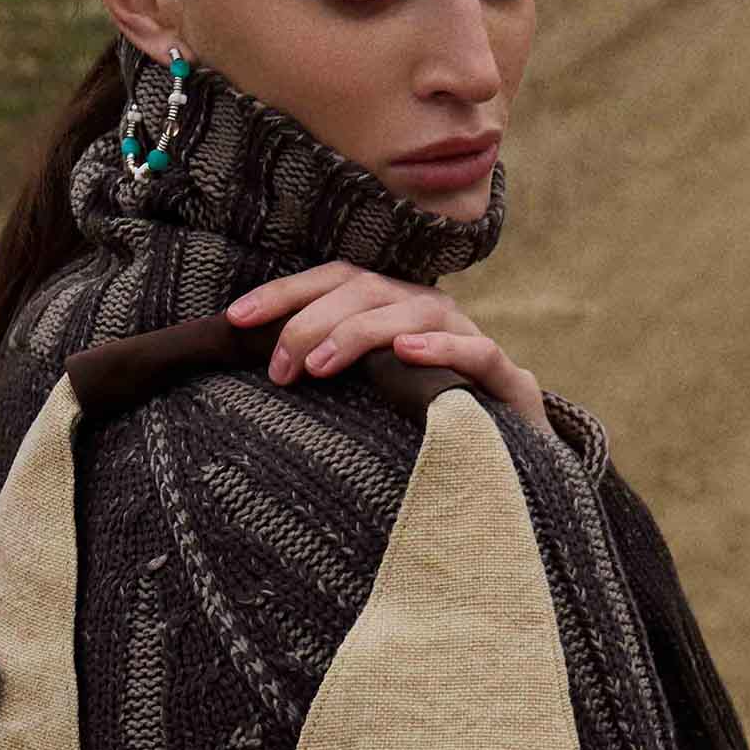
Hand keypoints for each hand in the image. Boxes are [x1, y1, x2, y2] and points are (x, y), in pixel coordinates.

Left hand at [224, 262, 549, 432]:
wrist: (513, 468)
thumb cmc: (424, 427)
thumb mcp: (365, 395)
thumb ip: (327, 369)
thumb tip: (260, 366)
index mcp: (392, 309)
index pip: (335, 280)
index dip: (285, 294)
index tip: (235, 319)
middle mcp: (429, 313)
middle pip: (366, 289)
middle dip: (313, 321)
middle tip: (281, 369)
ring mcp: (470, 341)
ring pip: (415, 311)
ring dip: (360, 333)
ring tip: (320, 365)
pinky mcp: (508, 382)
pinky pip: (478, 353)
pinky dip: (441, 349)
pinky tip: (405, 353)